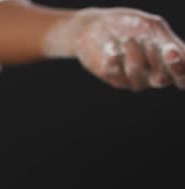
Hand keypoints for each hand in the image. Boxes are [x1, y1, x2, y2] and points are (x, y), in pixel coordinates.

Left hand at [46, 8, 184, 90]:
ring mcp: (130, 79)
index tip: (170, 52)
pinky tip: (111, 47)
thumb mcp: (153, 27)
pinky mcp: (111, 78)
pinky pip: (115, 68)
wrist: (95, 26)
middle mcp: (151, 76)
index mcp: (167, 63)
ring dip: (132, 51)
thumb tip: (176, 53)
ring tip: (127, 39)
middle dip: (155, 58)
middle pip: (162, 80)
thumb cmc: (129, 26)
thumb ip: (166, 41)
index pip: (181, 79)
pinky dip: (114, 52)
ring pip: (136, 72)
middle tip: (148, 41)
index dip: (180, 71)